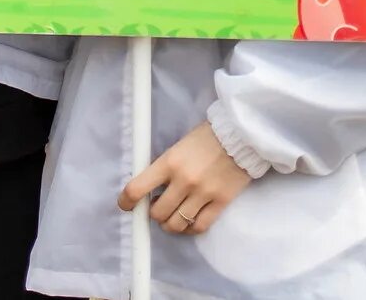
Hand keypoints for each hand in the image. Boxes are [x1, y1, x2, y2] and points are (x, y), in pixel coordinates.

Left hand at [119, 121, 254, 234]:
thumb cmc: (205, 138)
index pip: (137, 189)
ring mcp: (203, 193)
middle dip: (153, 213)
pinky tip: (188, 222)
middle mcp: (183, 181)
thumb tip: (150, 189)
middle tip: (157, 206)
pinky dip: (190, 229)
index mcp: (169, 162)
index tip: (125, 205)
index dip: (126, 202)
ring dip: (170, 224)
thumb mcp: (177, 147)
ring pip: (177, 224)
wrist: (240, 136)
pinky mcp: (221, 202)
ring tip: (172, 216)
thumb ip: (164, 168)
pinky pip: (199, 227)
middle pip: (157, 213)